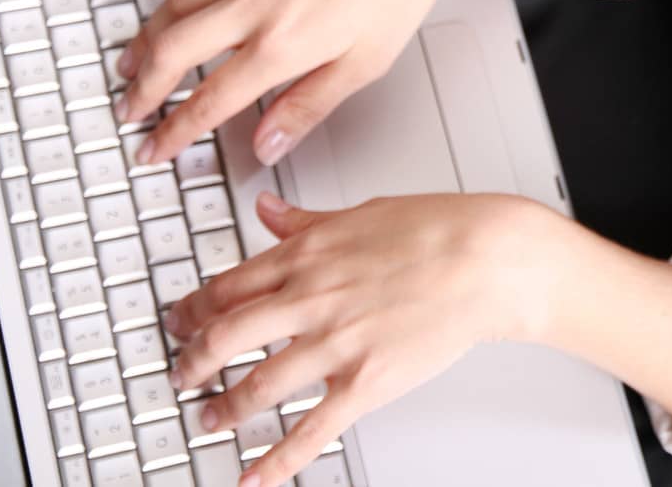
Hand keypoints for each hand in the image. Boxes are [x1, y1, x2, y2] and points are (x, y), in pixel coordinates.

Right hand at [115, 0, 482, 166]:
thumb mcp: (366, 62)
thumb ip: (309, 105)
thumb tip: (268, 145)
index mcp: (281, 45)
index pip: (209, 101)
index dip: (175, 130)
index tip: (156, 147)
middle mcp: (254, 4)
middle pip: (174, 52)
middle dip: (144, 86)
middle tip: (130, 107)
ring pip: (177, 4)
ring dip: (147, 36)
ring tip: (133, 59)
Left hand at [164, 190, 550, 486]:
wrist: (490, 259)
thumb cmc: (439, 229)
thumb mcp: (361, 212)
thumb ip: (304, 220)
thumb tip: (268, 210)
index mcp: (306, 256)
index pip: (226, 288)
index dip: (193, 311)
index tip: (182, 323)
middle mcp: (309, 300)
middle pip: (223, 338)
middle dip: (192, 363)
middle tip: (181, 377)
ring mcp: (335, 345)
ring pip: (256, 386)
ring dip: (224, 409)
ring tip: (210, 421)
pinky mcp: (366, 383)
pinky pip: (310, 430)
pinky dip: (276, 461)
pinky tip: (254, 476)